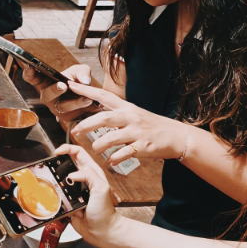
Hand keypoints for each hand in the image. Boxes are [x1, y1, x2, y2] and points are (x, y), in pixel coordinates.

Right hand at [22, 64, 95, 121]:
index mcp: (46, 82)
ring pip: (63, 107)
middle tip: (63, 86)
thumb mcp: (80, 71)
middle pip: (46, 95)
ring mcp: (57, 108)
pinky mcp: (67, 118)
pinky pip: (74, 116)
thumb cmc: (78, 81)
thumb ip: (82, 71)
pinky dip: (84, 110)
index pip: (33, 78)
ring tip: (86, 98)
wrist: (90, 96)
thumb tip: (84, 81)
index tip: (30, 67)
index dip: (29, 73)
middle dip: (54, 90)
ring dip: (75, 102)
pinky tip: (91, 104)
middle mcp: (48, 97)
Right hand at [56, 144, 120, 246]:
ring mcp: (74, 190)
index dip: (67, 149)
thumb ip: (88, 175)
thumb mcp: (101, 188)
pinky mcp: (68, 201)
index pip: (78, 152)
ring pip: (59, 179)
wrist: (102, 231)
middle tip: (51, 166)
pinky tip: (56, 198)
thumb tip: (72, 173)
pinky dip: (55, 196)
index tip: (57, 152)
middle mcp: (82, 179)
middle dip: (57, 164)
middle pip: (66, 163)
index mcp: (91, 172)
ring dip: (55, 181)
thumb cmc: (105, 212)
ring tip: (53, 184)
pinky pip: (57, 195)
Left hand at [69, 84, 186, 166]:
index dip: (86, 91)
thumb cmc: (150, 125)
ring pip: (112, 137)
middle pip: (104, 118)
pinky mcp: (143, 146)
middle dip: (87, 124)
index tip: (71, 85)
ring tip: (94, 149)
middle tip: (75, 131)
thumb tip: (94, 114)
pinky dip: (115, 158)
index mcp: (126, 108)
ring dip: (99, 145)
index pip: (103, 96)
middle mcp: (130, 117)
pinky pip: (125, 153)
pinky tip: (110, 162)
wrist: (175, 135)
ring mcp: (136, 132)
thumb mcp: (133, 114)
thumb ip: (115, 113)